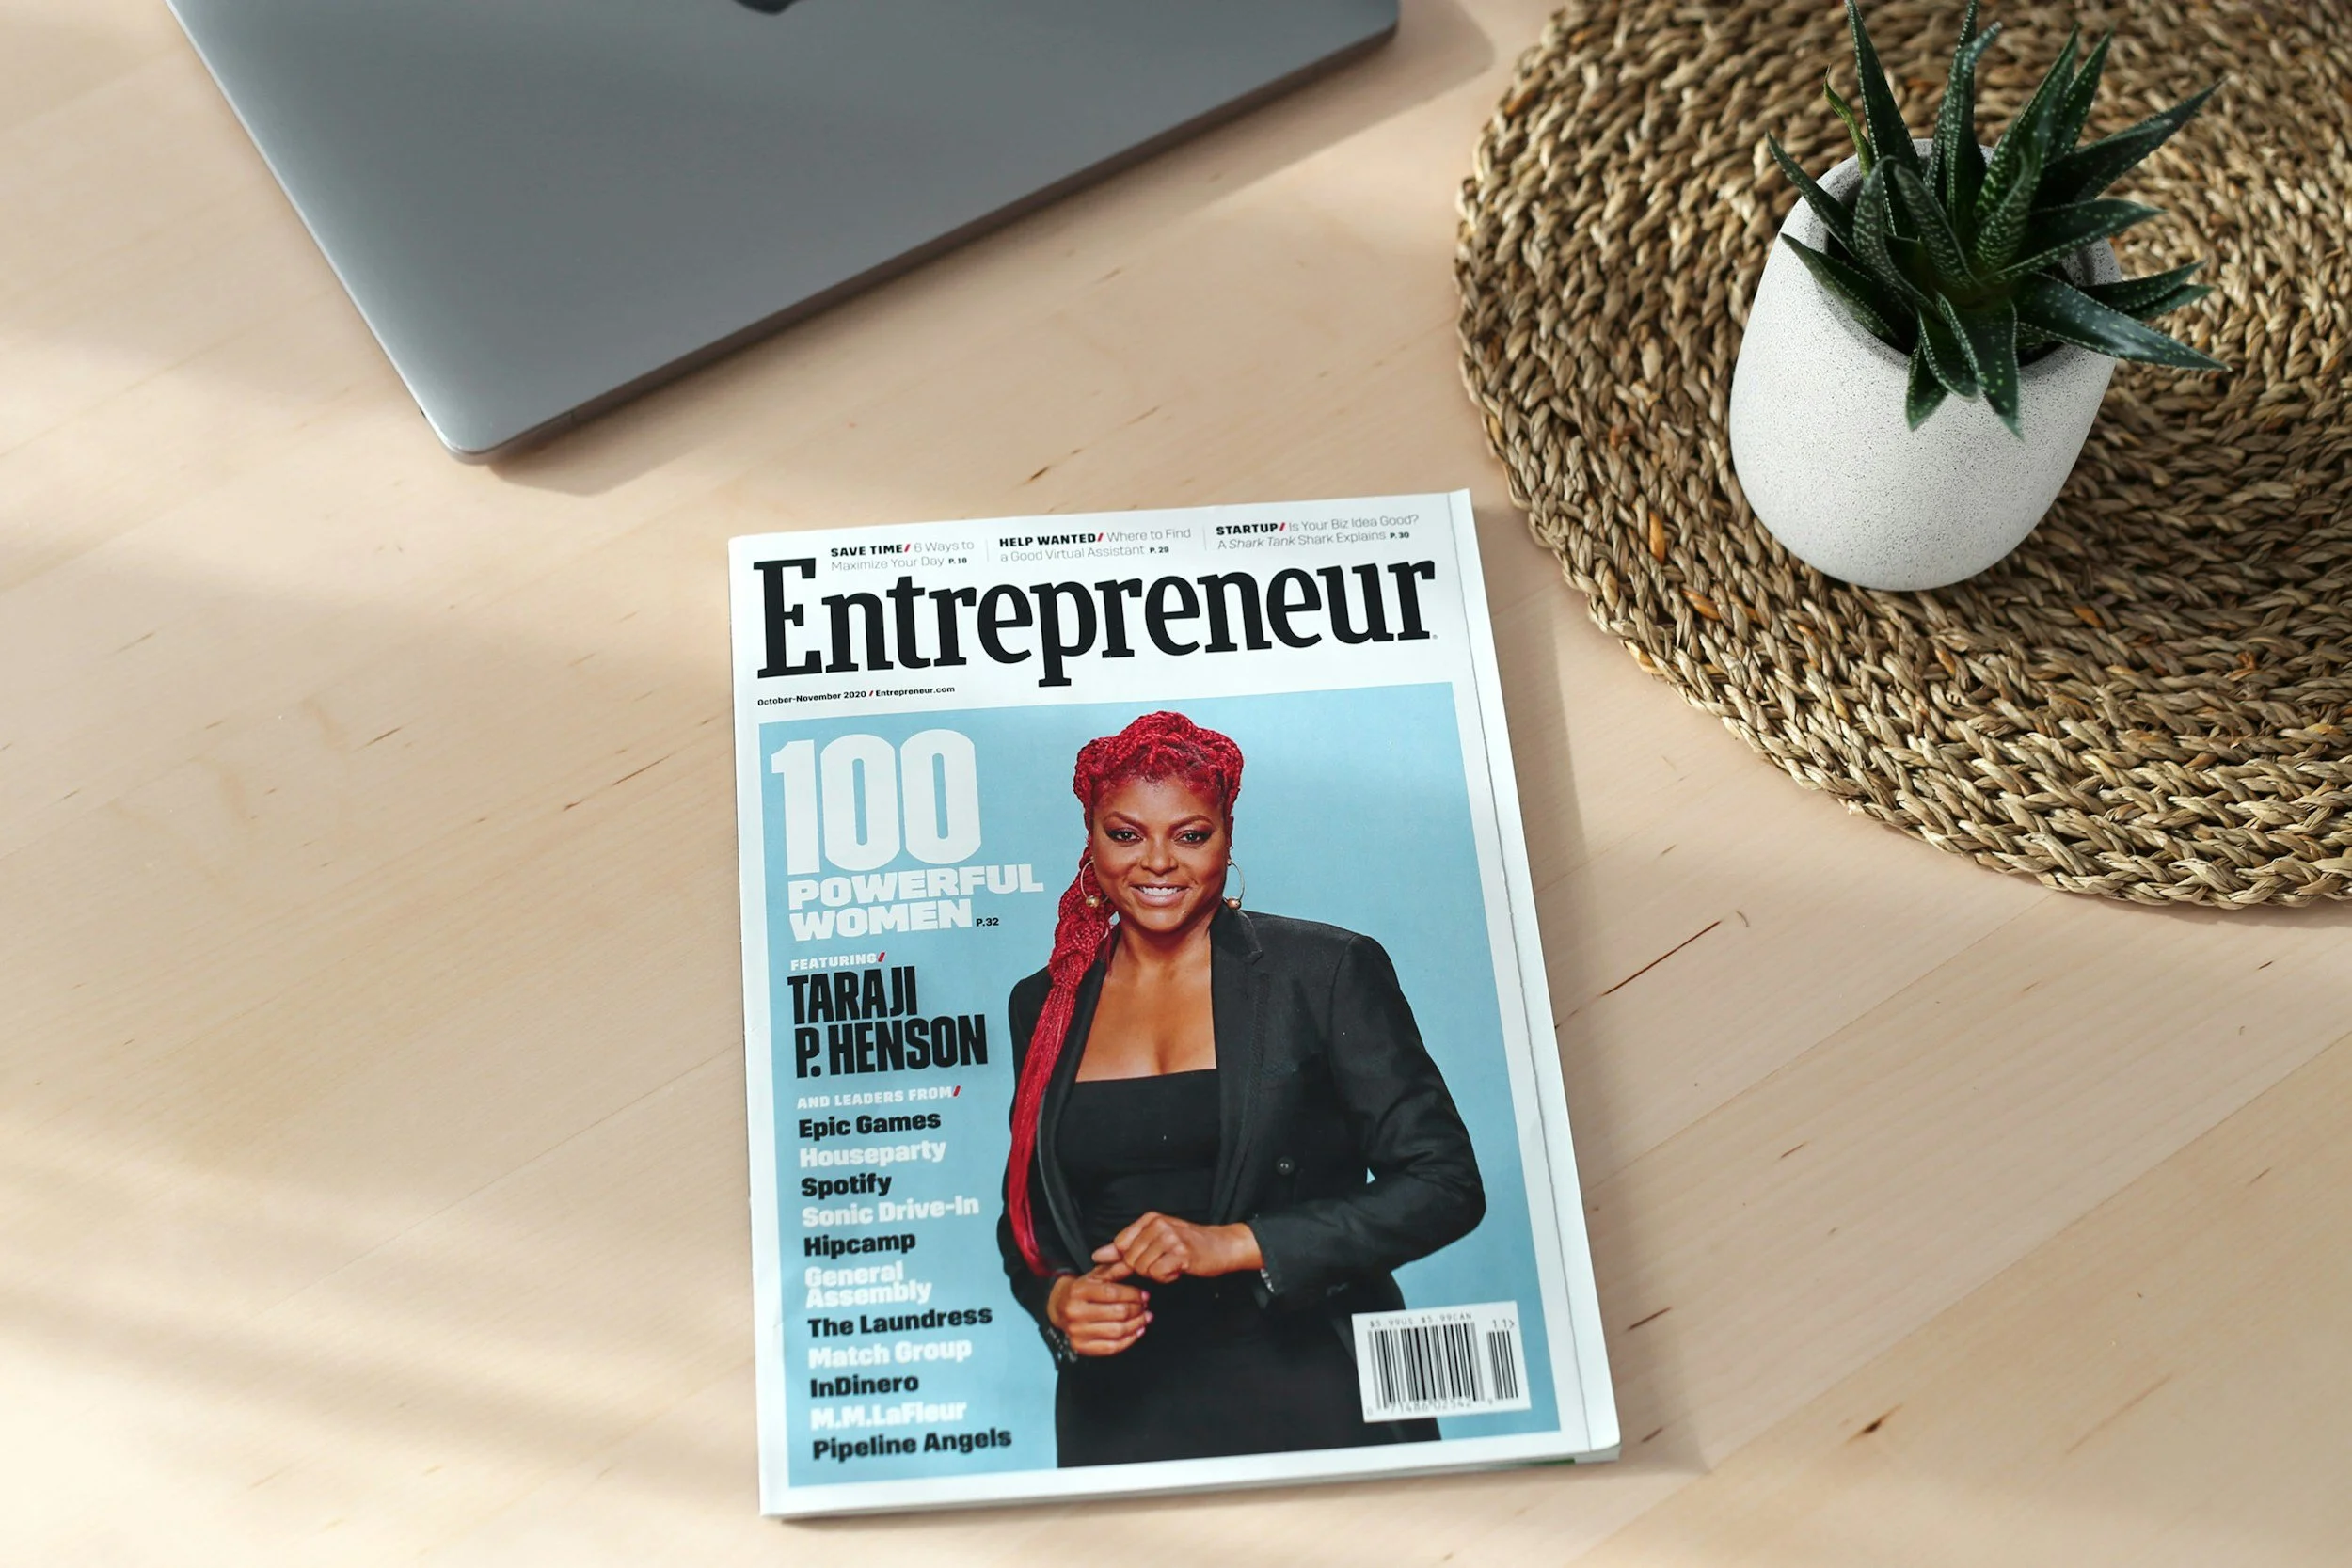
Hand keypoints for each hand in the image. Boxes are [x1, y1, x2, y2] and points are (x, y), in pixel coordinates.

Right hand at [1046, 1264, 1150, 1357]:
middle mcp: (1075, 1312)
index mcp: (1078, 1291)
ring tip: (1145, 1318)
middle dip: (1137, 1310)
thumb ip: (1116, 1270)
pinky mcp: (1080, 1346)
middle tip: (1145, 1307)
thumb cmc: (1080, 1290)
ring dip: (1136, 1325)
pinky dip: (1128, 1341)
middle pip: (1117, 1313)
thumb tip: (1135, 1265)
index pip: (1113, 1293)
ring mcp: (1077, 1332)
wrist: (1058, 1307)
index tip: (1144, 1295)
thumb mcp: (1095, 1276)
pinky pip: (1111, 1347)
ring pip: (1117, 1331)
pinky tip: (1136, 1332)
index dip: (1133, 1295)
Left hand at [1093, 1212, 1261, 1283]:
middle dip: (1145, 1268)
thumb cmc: (1189, 1244)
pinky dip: (1167, 1278)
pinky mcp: (1181, 1253)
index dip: (1128, 1260)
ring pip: (1143, 1268)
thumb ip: (1125, 1248)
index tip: (1143, 1262)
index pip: (1120, 1245)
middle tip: (1164, 1262)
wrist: (1223, 1245)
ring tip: (1172, 1265)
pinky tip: (1178, 1270)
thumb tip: (1097, 1255)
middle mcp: (1158, 1224)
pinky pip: (1158, 1274)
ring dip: (1157, 1274)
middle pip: (1131, 1259)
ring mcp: (1170, 1237)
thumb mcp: (1155, 1240)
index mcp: (1149, 1219)